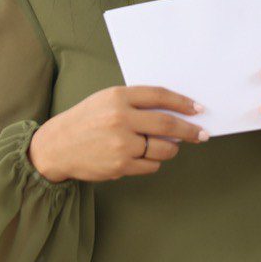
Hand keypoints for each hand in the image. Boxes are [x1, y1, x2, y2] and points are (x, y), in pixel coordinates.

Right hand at [27, 85, 209, 182]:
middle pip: (167, 124)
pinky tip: (145, 157)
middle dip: (190, 130)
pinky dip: (154, 162)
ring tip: (170, 146)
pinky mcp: (120, 165)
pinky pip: (151, 165)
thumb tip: (174, 114)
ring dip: (172, 148)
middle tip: (202, 134)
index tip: (198, 109)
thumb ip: (136, 103)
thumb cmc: (86, 120)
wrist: (58, 146)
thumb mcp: (106, 100)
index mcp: (117, 96)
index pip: (159, 95)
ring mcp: (121, 143)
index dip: (182, 102)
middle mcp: (120, 118)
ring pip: (163, 148)